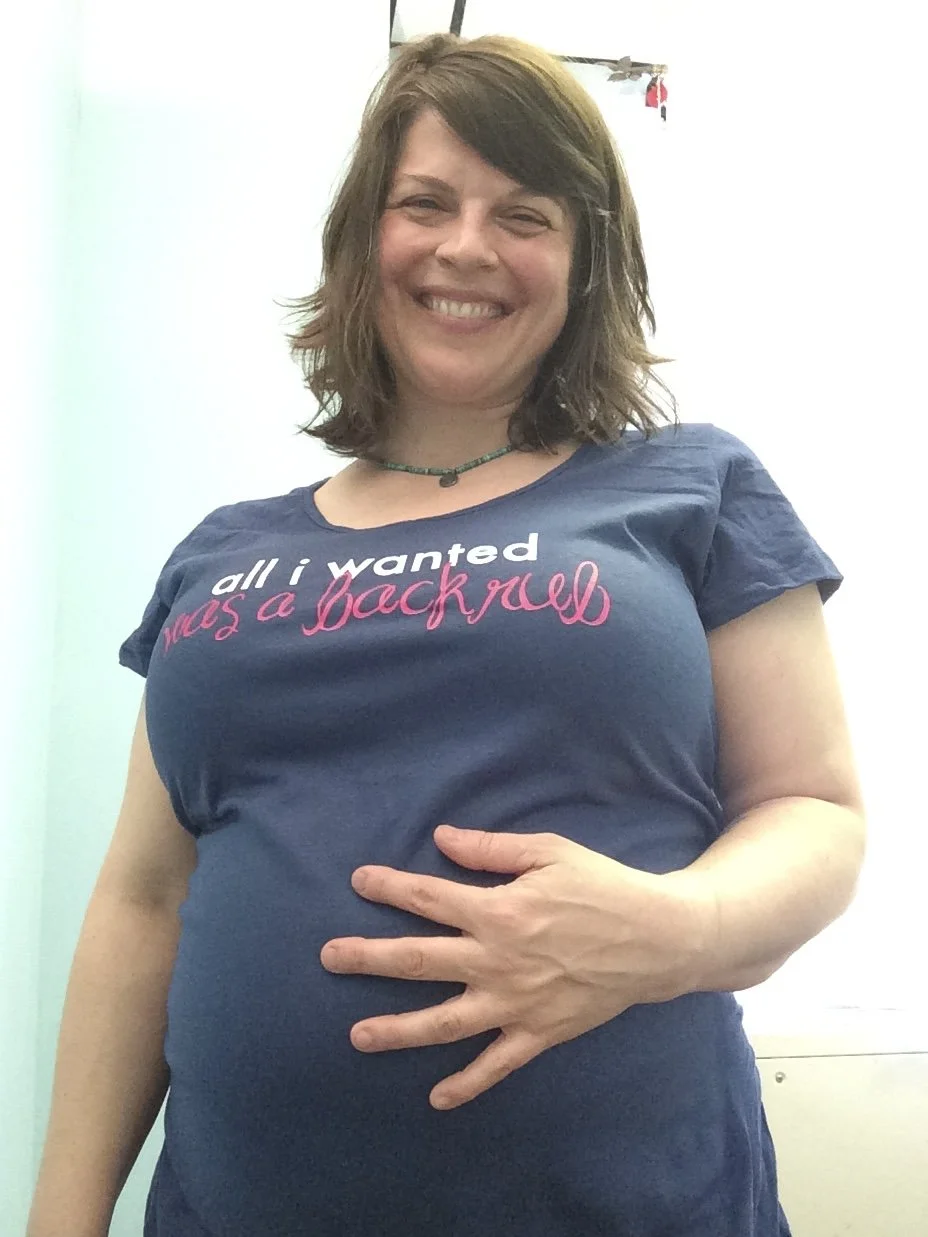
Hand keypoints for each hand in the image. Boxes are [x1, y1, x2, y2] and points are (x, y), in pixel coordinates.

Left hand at [320, 825, 716, 1110]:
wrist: (659, 938)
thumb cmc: (603, 887)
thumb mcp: (551, 852)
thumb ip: (493, 850)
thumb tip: (443, 839)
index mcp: (499, 910)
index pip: (429, 898)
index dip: (390, 887)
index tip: (358, 880)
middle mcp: (497, 960)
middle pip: (419, 960)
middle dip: (369, 958)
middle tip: (329, 958)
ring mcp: (515, 1003)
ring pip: (444, 1021)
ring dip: (399, 1029)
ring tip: (358, 1036)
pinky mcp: (539, 1033)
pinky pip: (496, 1065)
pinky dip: (467, 1084)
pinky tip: (436, 1098)